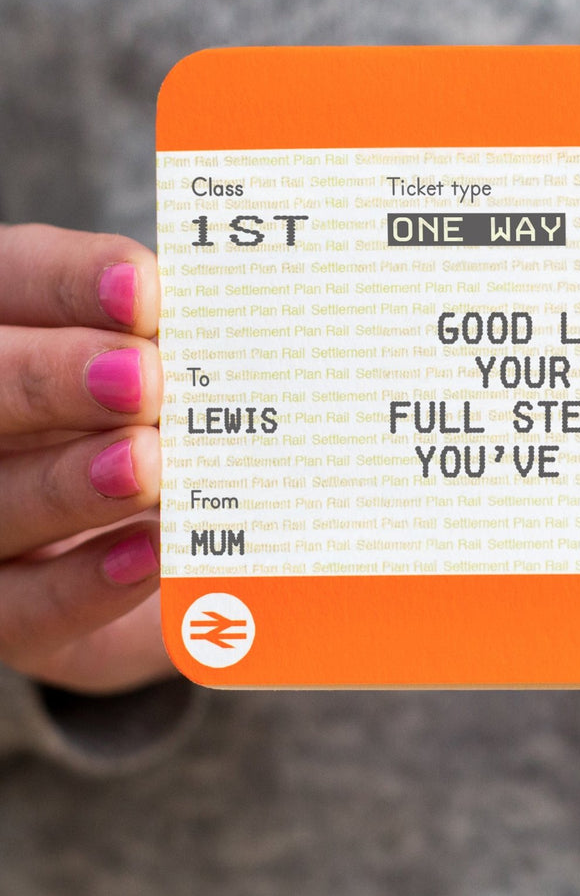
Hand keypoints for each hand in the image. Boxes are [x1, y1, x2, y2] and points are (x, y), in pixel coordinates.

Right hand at [0, 224, 167, 692]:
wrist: (165, 560)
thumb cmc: (172, 433)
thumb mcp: (176, 379)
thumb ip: (183, 349)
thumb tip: (241, 328)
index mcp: (17, 334)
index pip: (16, 282)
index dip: (69, 283)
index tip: (146, 289)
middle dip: (56, 378)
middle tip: (144, 378)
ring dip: (73, 482)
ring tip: (148, 465)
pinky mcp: (12, 613)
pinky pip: (28, 607)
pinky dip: (87, 583)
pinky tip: (150, 553)